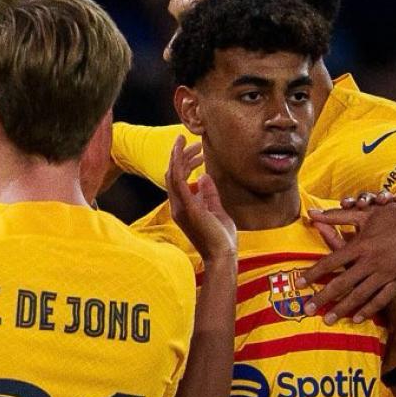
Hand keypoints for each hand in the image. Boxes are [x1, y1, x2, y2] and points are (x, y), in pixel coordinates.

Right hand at [164, 136, 234, 262]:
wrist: (223, 254)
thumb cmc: (221, 237)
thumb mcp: (216, 209)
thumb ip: (209, 194)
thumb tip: (204, 177)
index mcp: (184, 206)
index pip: (179, 180)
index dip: (186, 163)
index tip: (198, 152)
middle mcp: (178, 206)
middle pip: (173, 174)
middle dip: (182, 156)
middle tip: (195, 143)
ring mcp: (180, 207)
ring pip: (172, 174)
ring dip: (179, 156)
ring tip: (189, 142)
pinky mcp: (187, 207)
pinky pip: (178, 181)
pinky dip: (178, 164)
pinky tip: (182, 150)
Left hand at [301, 193, 395, 324]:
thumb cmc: (394, 217)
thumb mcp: (366, 214)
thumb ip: (337, 216)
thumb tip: (312, 213)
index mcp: (361, 245)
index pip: (331, 262)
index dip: (314, 273)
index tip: (299, 284)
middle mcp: (372, 261)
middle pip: (342, 283)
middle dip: (323, 297)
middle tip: (307, 309)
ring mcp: (387, 272)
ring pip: (360, 295)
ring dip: (342, 308)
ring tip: (328, 320)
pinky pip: (382, 299)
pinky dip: (368, 309)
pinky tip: (355, 318)